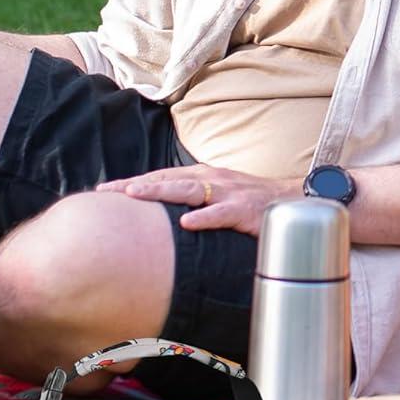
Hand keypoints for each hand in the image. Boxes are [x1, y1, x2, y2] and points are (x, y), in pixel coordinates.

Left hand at [97, 164, 300, 236]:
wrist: (296, 201)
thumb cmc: (255, 203)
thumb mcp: (221, 198)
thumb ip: (195, 203)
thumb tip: (165, 219)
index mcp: (205, 177)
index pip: (161, 178)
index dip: (132, 183)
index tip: (103, 191)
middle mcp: (213, 179)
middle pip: (167, 180)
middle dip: (134, 185)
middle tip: (105, 192)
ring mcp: (229, 193)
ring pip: (188, 190)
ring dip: (160, 191)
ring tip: (134, 195)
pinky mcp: (245, 210)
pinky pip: (222, 213)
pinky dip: (204, 217)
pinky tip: (186, 223)